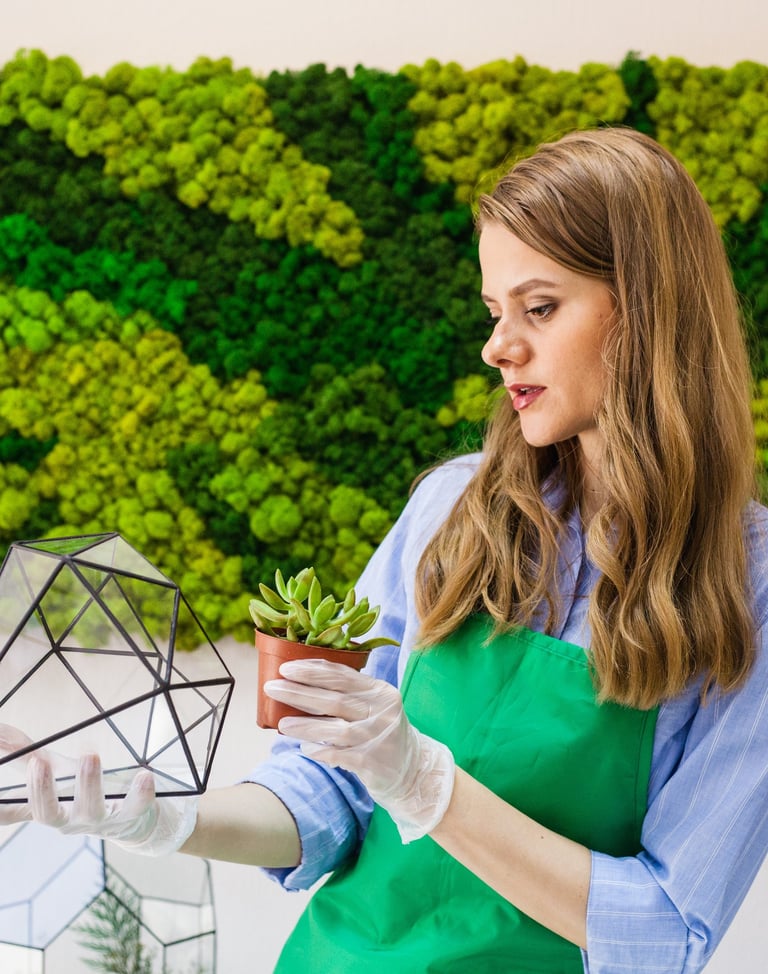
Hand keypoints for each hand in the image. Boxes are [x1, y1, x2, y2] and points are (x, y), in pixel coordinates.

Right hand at [0, 725, 197, 854]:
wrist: (131, 821)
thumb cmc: (83, 793)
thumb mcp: (55, 770)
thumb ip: (26, 754)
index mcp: (48, 809)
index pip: (18, 810)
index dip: (2, 808)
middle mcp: (70, 819)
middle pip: (49, 814)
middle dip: (42, 790)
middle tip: (38, 763)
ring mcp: (101, 819)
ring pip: (91, 808)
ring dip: (88, 782)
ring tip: (89, 755)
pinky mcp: (131, 815)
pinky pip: (137, 807)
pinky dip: (141, 793)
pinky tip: (144, 775)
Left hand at [264, 660, 454, 841]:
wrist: (413, 771)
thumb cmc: (382, 734)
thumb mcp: (373, 707)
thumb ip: (347, 696)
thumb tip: (299, 686)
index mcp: (380, 691)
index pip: (341, 675)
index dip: (312, 670)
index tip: (286, 668)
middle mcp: (382, 710)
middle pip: (334, 699)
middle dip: (299, 692)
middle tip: (272, 688)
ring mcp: (378, 736)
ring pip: (335, 729)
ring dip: (305, 726)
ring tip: (281, 725)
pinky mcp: (373, 761)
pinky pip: (339, 755)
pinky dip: (320, 751)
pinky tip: (304, 748)